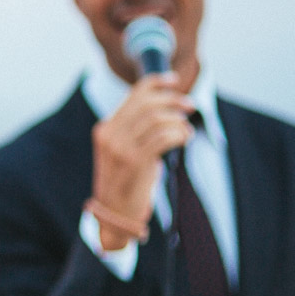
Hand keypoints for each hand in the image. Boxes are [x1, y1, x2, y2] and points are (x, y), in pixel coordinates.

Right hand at [90, 73, 192, 249]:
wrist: (114, 214)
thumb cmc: (126, 183)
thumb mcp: (123, 152)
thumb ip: (135, 131)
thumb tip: (166, 109)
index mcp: (105, 129)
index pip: (132, 96)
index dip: (156, 83)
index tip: (174, 81)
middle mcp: (109, 135)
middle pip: (146, 103)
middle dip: (173, 100)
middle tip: (189, 107)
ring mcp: (119, 148)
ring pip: (156, 119)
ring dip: (177, 122)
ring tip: (186, 131)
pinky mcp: (133, 161)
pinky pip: (162, 137)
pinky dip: (178, 134)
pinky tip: (184, 139)